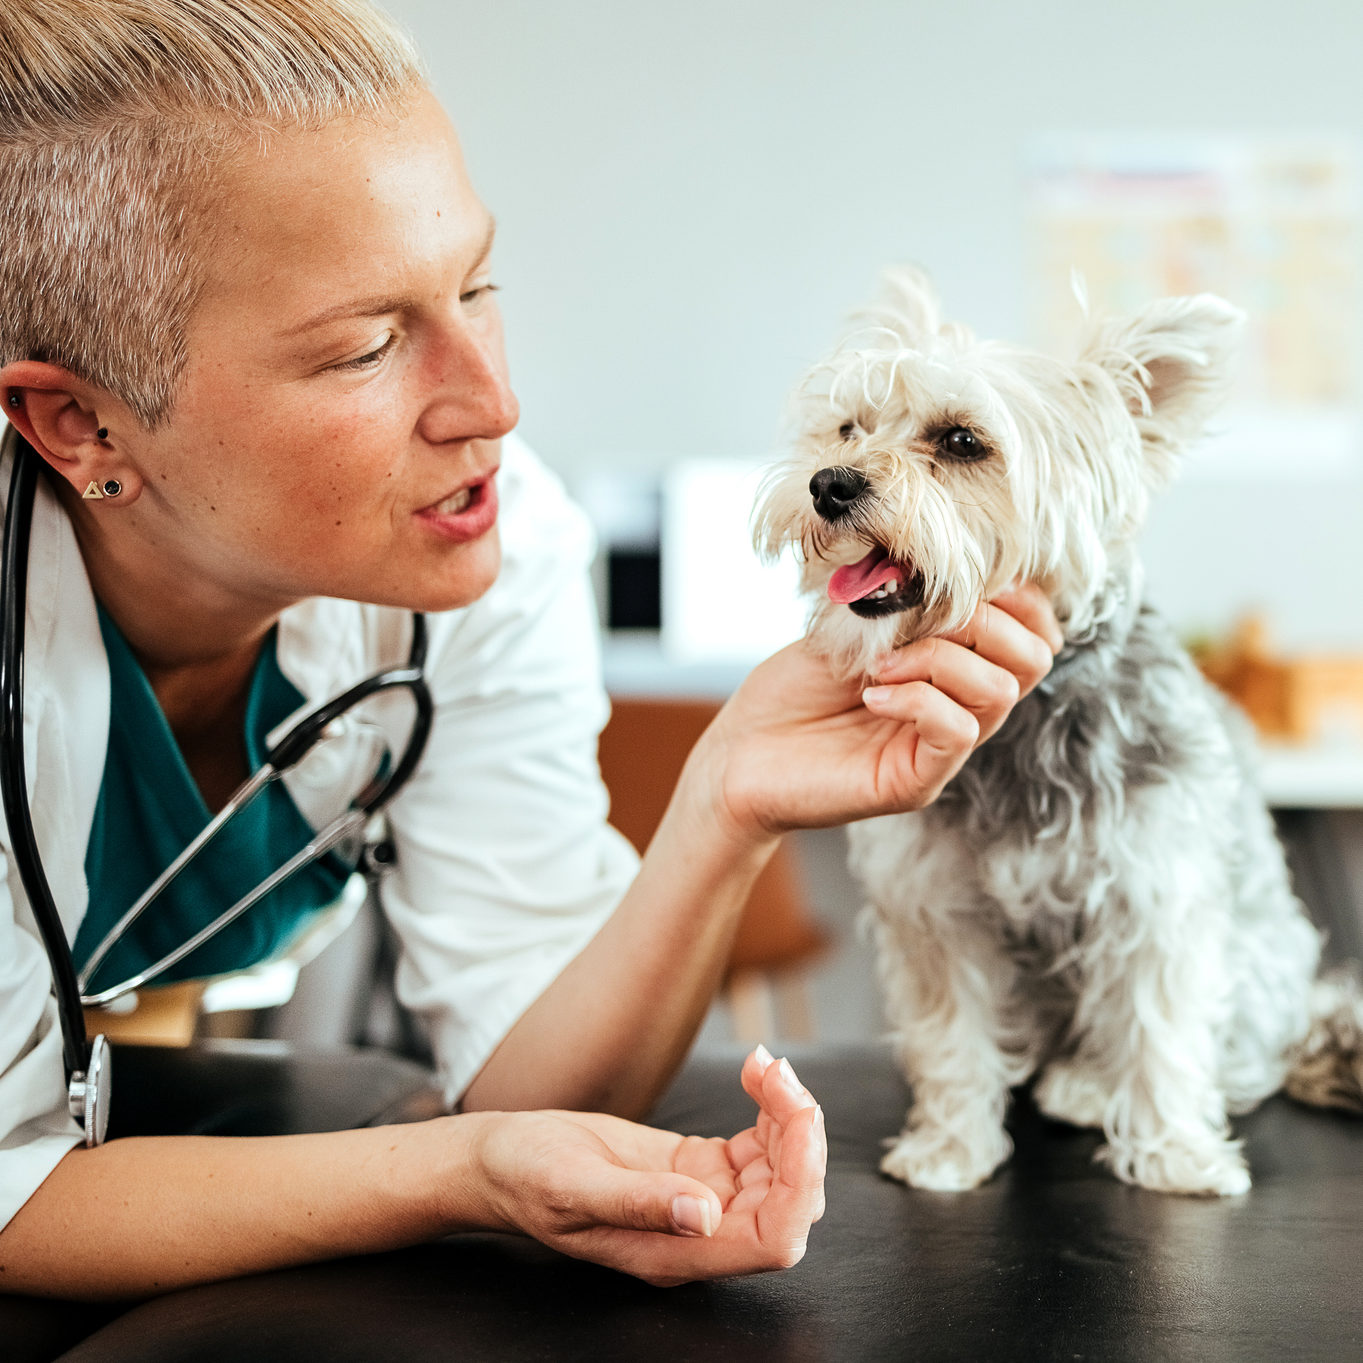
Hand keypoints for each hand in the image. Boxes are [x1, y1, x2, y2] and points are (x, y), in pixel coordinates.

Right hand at [467, 1048, 824, 1286]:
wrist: (502, 1160)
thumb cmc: (526, 1178)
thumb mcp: (572, 1186)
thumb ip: (639, 1204)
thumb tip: (707, 1216)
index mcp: (674, 1253)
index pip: (771, 1238)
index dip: (798, 1185)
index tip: (796, 1120)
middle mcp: (699, 1234)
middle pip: (788, 1201)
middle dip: (801, 1137)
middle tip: (777, 1075)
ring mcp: (703, 1200)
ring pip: (781, 1169)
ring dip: (789, 1115)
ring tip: (766, 1065)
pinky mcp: (698, 1168)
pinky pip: (758, 1145)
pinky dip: (769, 1108)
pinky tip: (755, 1073)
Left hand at [699, 583, 1061, 839]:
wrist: (739, 753)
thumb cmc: (791, 690)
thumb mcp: (851, 625)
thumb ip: (903, 598)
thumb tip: (942, 562)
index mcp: (954, 668)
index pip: (1033, 629)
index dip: (1013, 594)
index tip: (954, 577)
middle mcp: (960, 708)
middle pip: (1034, 658)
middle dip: (984, 620)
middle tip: (919, 620)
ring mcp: (942, 749)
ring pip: (1000, 691)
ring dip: (940, 658)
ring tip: (880, 664)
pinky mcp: (917, 782)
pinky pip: (957, 731)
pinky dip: (918, 699)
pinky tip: (872, 694)